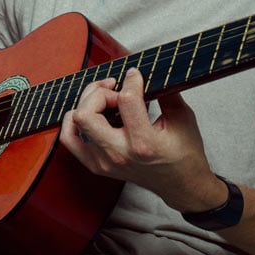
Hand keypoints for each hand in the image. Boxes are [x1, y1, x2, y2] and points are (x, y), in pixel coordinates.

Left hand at [58, 67, 225, 211]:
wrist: (180, 185)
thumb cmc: (184, 154)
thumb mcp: (183, 118)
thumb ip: (165, 91)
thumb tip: (150, 69)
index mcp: (144, 144)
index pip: (126, 100)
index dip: (131, 80)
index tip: (136, 76)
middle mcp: (119, 155)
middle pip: (86, 113)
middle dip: (100, 92)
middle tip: (116, 90)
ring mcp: (104, 162)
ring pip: (75, 122)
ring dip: (87, 103)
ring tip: (105, 99)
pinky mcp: (96, 165)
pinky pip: (70, 139)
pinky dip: (74, 121)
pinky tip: (90, 111)